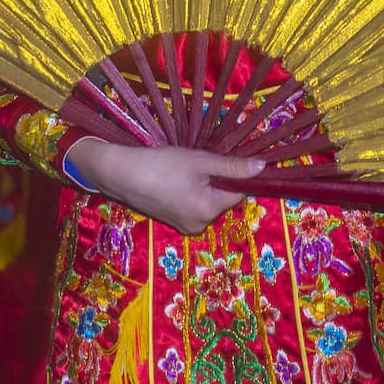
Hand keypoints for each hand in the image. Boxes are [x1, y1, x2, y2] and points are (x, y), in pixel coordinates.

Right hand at [69, 140, 265, 234]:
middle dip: (217, 179)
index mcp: (209, 211)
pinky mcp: (173, 222)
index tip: (226, 158)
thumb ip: (232, 166)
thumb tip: (263, 168)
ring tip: (184, 169)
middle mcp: (200, 225)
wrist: (121, 175)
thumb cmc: (162, 165)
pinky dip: (190, 192)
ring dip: (203, 185)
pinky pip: (193, 205)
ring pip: (207, 201)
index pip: (239, 192)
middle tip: (199, 160)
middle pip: (222, 197)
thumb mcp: (200, 161)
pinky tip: (175, 179)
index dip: (236, 174)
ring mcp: (185, 226)